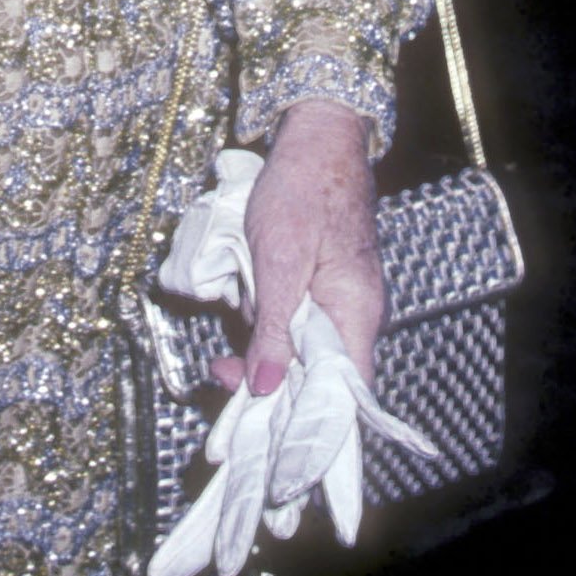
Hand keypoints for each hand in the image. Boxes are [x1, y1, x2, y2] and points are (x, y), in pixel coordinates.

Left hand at [210, 99, 382, 397]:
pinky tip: (240, 310)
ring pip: (297, 347)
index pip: (344, 394)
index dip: (310, 422)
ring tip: (223, 346)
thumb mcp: (279, 260)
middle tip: (220, 379)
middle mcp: (350, 316)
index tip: (267, 435)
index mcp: (354, 316)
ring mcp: (333, 301)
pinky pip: (291, 319)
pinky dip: (264, 322)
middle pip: (314, 375)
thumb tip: (266, 387)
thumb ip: (274, 326)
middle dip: (267, 381)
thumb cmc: (303, 191)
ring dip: (260, 347)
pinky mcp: (315, 285)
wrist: (315, 139)